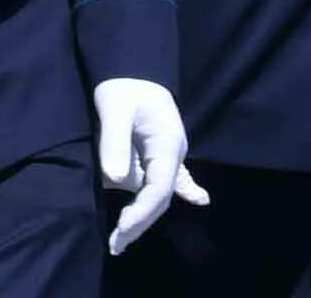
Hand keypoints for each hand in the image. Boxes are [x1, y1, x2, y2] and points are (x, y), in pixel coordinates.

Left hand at [95, 77, 203, 254]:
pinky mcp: (155, 153)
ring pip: (153, 192)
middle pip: (158, 197)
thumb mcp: (115, 109)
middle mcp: (171, 155)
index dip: (141, 212)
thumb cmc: (123, 85)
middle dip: (138, 222)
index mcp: (167, 146)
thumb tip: (114, 177)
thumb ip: (115, 141)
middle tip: (115, 245)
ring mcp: (166, 155)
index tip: (122, 229)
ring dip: (137, 211)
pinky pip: (166, 180)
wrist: (131, 66)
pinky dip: (168, 194)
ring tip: (118, 236)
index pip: (158, 189)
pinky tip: (196, 200)